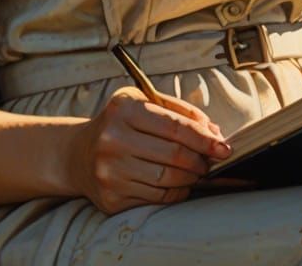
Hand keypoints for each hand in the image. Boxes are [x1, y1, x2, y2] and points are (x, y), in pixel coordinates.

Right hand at [69, 87, 231, 213]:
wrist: (78, 154)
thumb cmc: (119, 124)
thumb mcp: (142, 102)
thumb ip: (178, 111)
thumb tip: (213, 131)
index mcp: (123, 109)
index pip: (174, 126)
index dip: (204, 138)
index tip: (224, 145)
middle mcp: (112, 139)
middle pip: (174, 155)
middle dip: (201, 159)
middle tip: (211, 160)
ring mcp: (110, 171)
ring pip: (167, 179)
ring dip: (191, 177)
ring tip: (197, 171)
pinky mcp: (111, 198)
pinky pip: (156, 198)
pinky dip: (176, 192)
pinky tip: (179, 183)